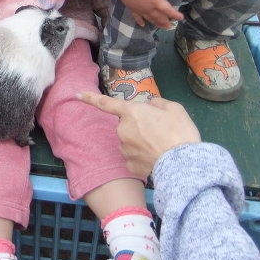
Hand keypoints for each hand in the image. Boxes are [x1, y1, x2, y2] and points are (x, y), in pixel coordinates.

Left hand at [78, 92, 200, 176]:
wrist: (182, 165)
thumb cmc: (179, 133)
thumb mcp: (174, 109)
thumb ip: (158, 104)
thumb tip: (150, 106)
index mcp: (132, 112)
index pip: (106, 103)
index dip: (91, 98)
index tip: (77, 95)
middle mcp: (123, 129)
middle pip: (127, 124)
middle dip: (138, 126)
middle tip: (160, 131)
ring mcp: (124, 148)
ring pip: (130, 141)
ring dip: (141, 142)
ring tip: (161, 146)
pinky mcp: (129, 164)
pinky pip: (134, 156)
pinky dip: (143, 157)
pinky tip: (156, 158)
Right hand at [115, 0, 183, 27]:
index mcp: (156, 1)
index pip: (168, 10)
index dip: (175, 15)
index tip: (181, 18)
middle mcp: (149, 8)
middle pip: (159, 17)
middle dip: (165, 22)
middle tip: (170, 26)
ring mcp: (140, 10)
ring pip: (150, 19)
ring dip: (156, 24)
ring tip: (161, 27)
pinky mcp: (132, 9)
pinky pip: (137, 17)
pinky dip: (140, 22)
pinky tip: (142, 25)